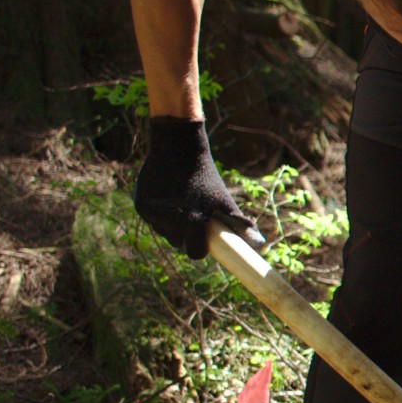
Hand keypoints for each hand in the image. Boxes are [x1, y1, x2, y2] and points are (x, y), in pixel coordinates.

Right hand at [132, 118, 261, 258]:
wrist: (178, 149)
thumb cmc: (206, 178)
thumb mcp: (224, 200)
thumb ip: (240, 224)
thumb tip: (260, 244)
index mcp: (193, 221)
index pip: (195, 253)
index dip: (199, 248)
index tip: (202, 240)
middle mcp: (171, 219)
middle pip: (177, 244)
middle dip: (185, 236)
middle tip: (192, 218)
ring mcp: (153, 212)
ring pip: (162, 231)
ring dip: (171, 225)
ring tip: (181, 204)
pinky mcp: (140, 204)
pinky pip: (151, 219)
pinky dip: (159, 214)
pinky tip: (168, 197)